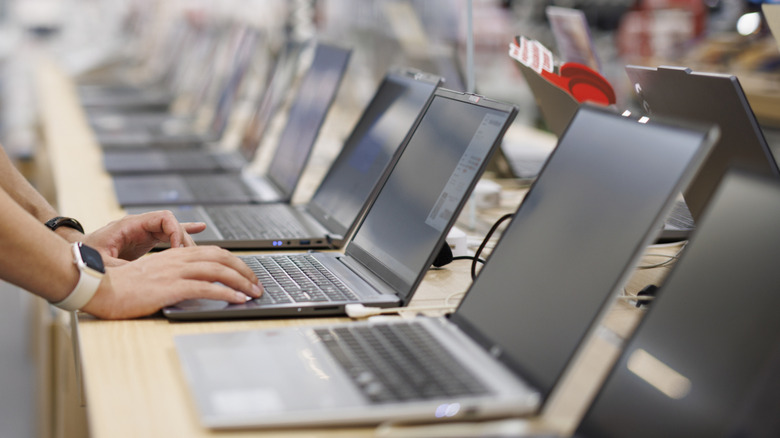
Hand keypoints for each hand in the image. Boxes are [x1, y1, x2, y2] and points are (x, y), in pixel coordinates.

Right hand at [80, 246, 262, 318]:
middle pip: (221, 257)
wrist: (98, 288)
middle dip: (244, 270)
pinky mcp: (170, 287)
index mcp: (174, 255)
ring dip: (241, 281)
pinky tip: (238, 298)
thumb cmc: (121, 288)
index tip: (247, 274)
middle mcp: (177, 259)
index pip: (213, 252)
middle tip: (258, 284)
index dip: (234, 261)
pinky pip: (205, 287)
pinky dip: (226, 292)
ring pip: (217, 270)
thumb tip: (193, 288)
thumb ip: (174, 277)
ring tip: (255, 292)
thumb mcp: (153, 277)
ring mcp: (174, 272)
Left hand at [83, 211, 205, 265]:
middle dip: (184, 239)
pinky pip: (168, 234)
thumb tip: (138, 275)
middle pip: (172, 224)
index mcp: (130, 225)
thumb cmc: (85, 257)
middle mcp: (140, 226)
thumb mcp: (103, 264)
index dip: (177, 231)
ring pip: (173, 230)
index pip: (164, 218)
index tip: (180, 249)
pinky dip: (183, 232)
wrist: (75, 257)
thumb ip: (123, 268)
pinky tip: (199, 228)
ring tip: (197, 254)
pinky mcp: (145, 241)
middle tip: (191, 257)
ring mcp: (143, 232)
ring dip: (185, 241)